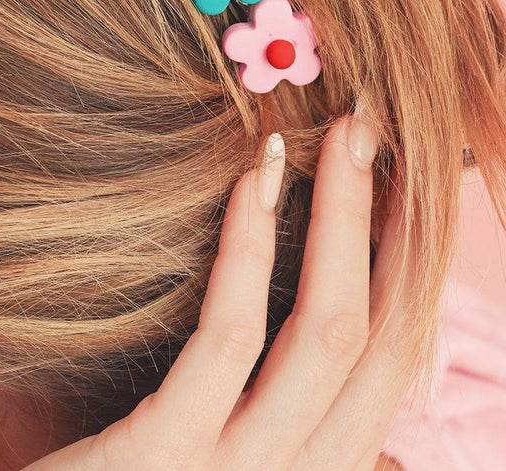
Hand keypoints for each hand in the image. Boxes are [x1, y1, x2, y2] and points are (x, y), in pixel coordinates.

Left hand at [24, 118, 412, 469]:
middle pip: (377, 342)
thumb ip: (252, 390)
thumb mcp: (201, 437)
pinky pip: (229, 340)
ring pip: (327, 334)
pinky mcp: (163, 464)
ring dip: (342, 216)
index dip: (406, 268)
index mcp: (303, 469)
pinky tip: (253, 179)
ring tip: (337, 136)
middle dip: (391, 226)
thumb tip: (283, 280)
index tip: (398, 185)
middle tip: (369, 134)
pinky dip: (251, 246)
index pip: (386, 365)